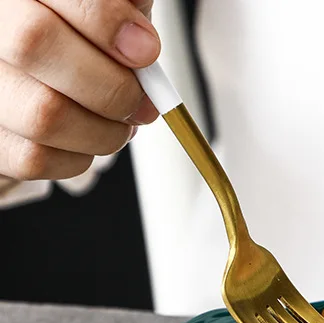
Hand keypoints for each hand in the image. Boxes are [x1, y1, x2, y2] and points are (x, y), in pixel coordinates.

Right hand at [0, 0, 159, 180]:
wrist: (29, 85)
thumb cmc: (71, 44)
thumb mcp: (96, 13)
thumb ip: (122, 7)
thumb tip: (141, 36)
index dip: (106, 19)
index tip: (146, 50)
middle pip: (34, 42)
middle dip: (111, 83)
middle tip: (143, 101)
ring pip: (43, 112)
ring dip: (105, 131)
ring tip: (121, 123)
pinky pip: (35, 158)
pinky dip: (80, 157)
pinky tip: (89, 139)